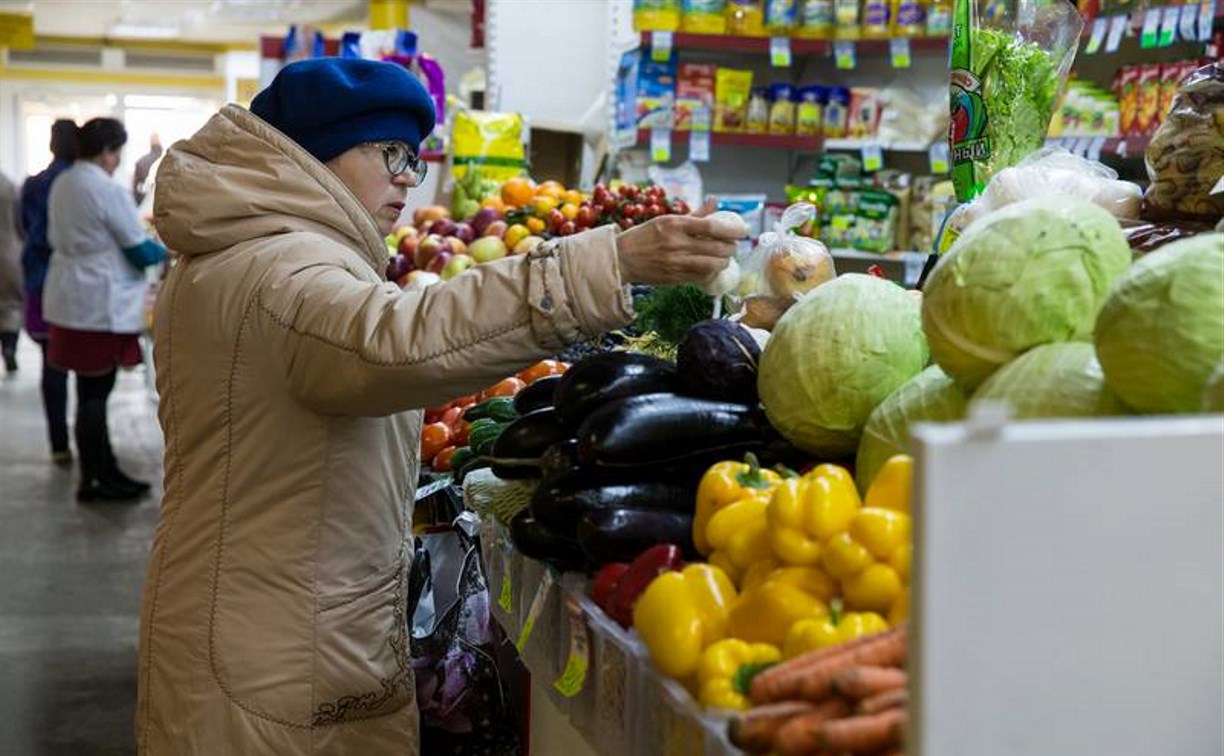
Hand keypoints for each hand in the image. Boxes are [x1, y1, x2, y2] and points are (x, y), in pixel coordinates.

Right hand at [616, 198, 744, 285]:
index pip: (713, 226)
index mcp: (676, 224)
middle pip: (717, 247)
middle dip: (731, 247)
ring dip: (724, 261)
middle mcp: (677, 243)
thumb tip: (714, 202)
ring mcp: (677, 262)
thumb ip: (694, 214)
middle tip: (732, 245)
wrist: (623, 258)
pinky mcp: (675, 278)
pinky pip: (702, 276)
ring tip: (724, 258)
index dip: (732, 230)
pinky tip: (711, 267)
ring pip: (713, 264)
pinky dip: (711, 272)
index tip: (742, 231)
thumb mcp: (667, 220)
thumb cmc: (645, 236)